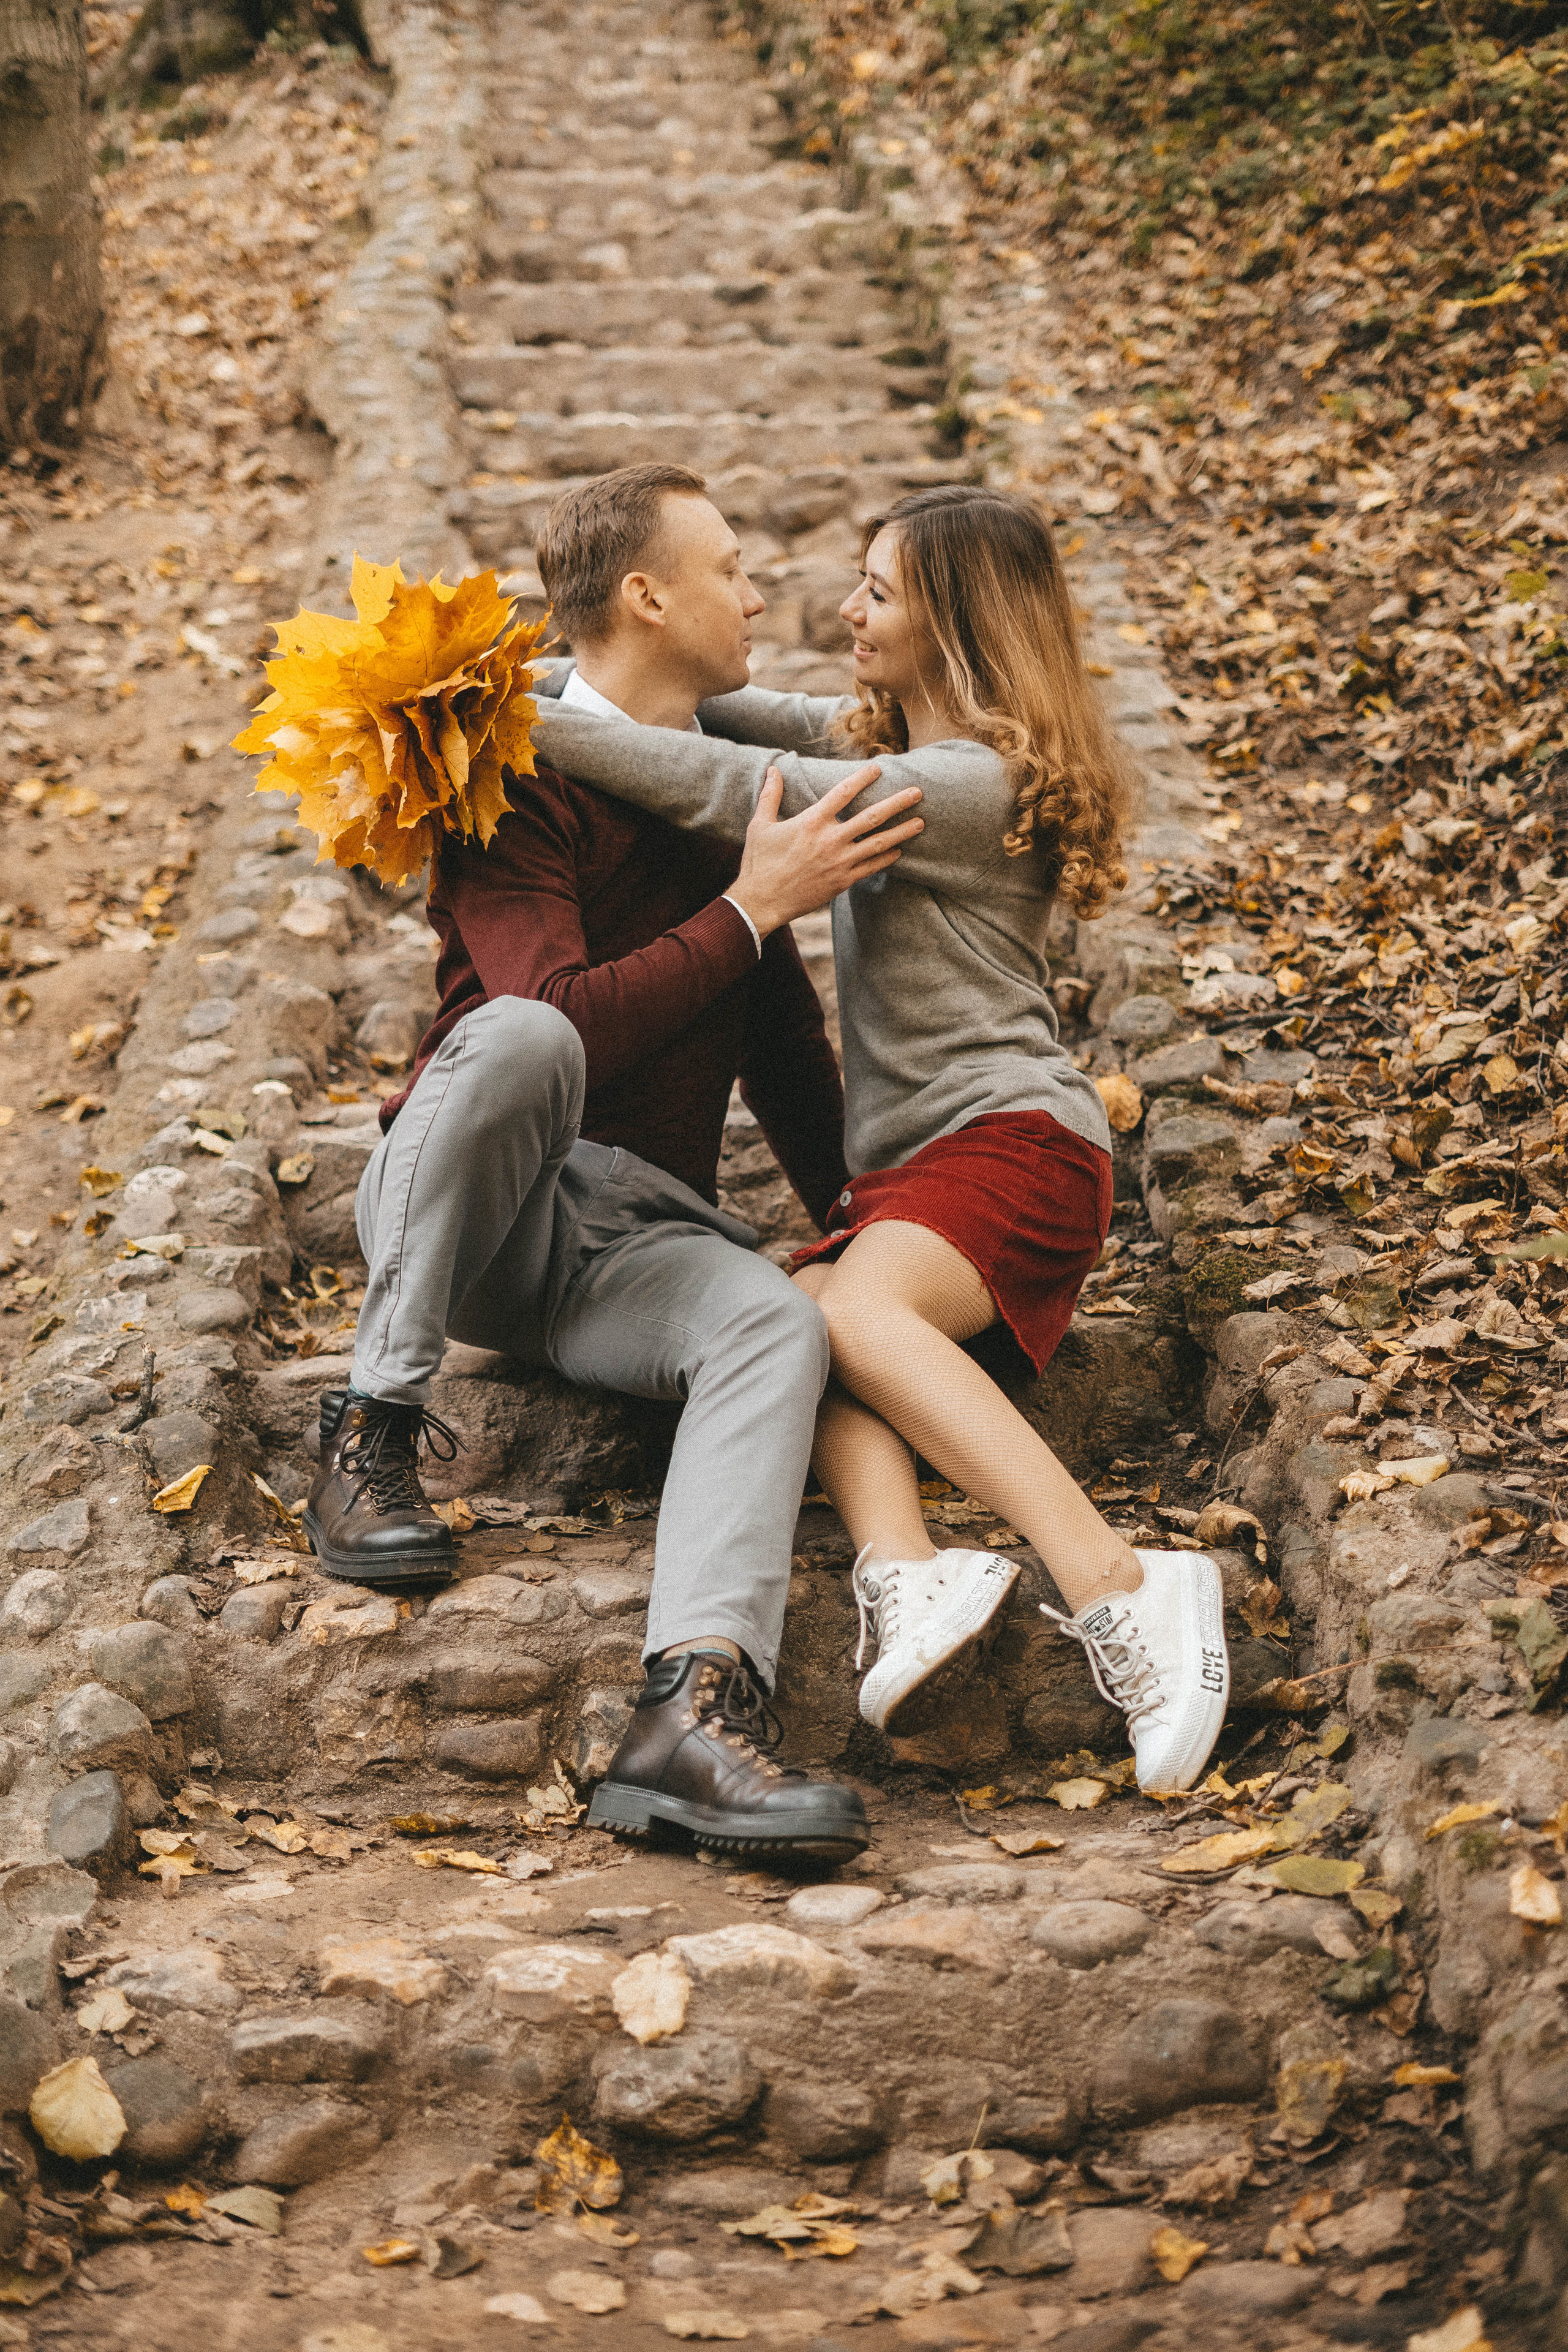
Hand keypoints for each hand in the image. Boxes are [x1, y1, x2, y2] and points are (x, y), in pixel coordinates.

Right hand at [728, 763, 922, 938]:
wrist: (762, 902)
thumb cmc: (759, 863)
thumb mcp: (760, 825)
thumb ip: (770, 795)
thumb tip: (773, 769)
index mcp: (811, 821)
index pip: (843, 792)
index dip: (863, 778)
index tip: (878, 768)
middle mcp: (830, 839)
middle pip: (872, 817)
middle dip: (898, 803)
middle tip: (918, 792)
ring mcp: (839, 862)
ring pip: (878, 843)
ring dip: (902, 832)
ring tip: (921, 822)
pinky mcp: (842, 881)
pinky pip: (871, 867)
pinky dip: (887, 858)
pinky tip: (899, 850)